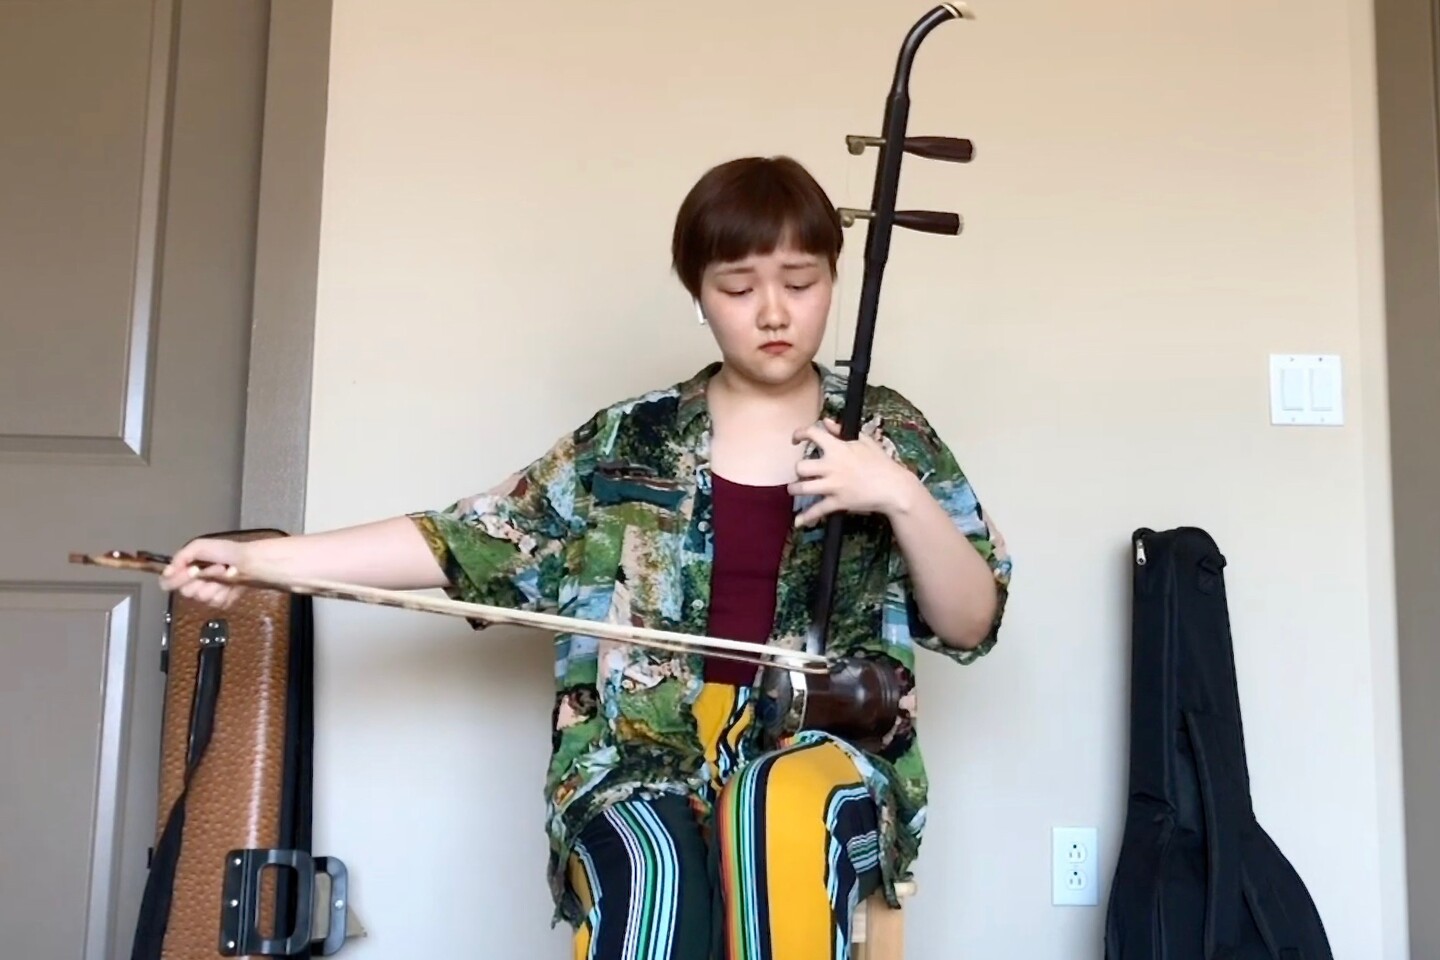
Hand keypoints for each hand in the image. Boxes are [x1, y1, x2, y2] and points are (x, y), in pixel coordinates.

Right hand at [159, 537, 250, 608]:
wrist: (249, 561)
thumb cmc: (225, 551)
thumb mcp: (199, 546)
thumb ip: (180, 558)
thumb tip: (166, 573)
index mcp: (186, 570)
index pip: (168, 583)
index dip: (177, 580)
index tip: (192, 571)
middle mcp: (194, 583)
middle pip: (185, 592)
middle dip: (201, 579)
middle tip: (215, 568)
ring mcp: (208, 594)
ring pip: (201, 598)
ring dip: (215, 584)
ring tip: (225, 572)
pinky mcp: (221, 602)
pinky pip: (216, 603)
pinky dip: (224, 592)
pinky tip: (231, 585)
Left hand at [788, 419, 916, 526]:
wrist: (894, 487)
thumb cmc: (881, 463)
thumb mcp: (864, 441)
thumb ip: (841, 431)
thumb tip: (827, 423)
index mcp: (837, 448)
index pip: (812, 434)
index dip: (800, 433)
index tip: (796, 439)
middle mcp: (831, 466)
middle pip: (800, 467)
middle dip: (798, 470)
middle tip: (802, 473)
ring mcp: (833, 485)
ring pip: (802, 488)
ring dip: (795, 489)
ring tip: (795, 489)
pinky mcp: (838, 502)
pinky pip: (817, 511)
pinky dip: (806, 517)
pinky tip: (798, 521)